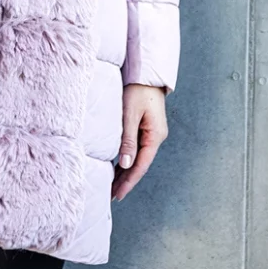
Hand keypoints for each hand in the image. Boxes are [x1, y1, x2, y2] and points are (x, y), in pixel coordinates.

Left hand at [111, 83, 168, 201]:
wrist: (146, 73)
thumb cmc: (138, 89)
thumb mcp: (130, 113)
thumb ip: (127, 139)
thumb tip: (126, 165)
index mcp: (155, 135)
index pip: (141, 165)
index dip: (129, 182)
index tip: (117, 195)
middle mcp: (156, 137)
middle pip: (140, 164)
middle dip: (126, 180)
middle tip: (111, 195)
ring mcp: (151, 132)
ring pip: (138, 157)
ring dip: (126, 171)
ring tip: (112, 185)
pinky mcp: (146, 127)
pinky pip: (136, 148)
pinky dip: (127, 159)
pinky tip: (118, 166)